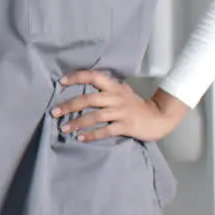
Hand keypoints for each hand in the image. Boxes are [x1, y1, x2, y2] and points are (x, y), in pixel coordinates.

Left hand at [52, 70, 188, 142]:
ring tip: (64, 128)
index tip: (61, 81)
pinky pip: (106, 130)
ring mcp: (122, 112)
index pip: (94, 76)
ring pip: (96, 116)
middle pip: (90, 99)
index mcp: (115, 87)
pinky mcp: (127, 126)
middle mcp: (117, 98)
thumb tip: (83, 87)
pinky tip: (81, 138)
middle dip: (70, 105)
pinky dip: (92, 134)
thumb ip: (106, 89)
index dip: (77, 77)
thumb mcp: (122, 92)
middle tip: (54, 112)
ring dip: (78, 122)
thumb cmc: (136, 106)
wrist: (160, 118)